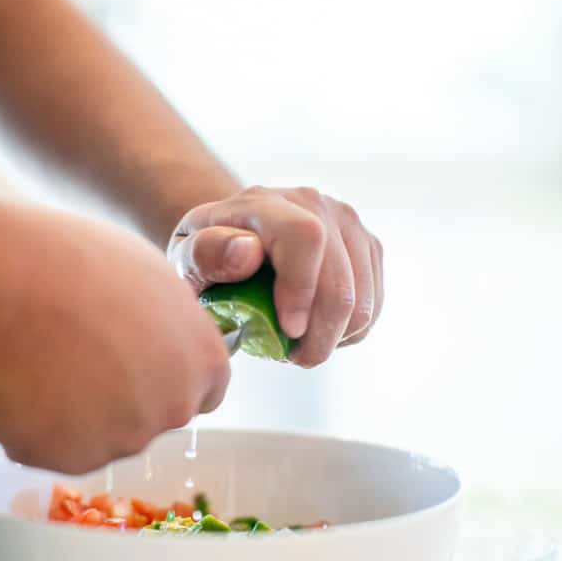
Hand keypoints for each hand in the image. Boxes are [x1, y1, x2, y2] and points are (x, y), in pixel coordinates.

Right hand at [0, 204, 229, 472]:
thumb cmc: (69, 264)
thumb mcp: (145, 276)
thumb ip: (168, 321)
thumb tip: (158, 335)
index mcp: (201, 360)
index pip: (205, 389)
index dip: (170, 375)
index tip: (142, 362)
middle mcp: (173, 407)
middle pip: (155, 414)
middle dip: (125, 395)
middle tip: (80, 356)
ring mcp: (124, 439)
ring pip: (107, 435)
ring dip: (81, 412)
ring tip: (43, 362)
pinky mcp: (73, 460)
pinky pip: (60, 449)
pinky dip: (42, 428)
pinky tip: (22, 386)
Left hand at [168, 186, 382, 366]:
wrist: (237, 243)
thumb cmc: (208, 259)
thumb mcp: (187, 260)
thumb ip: (205, 254)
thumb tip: (248, 252)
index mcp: (264, 202)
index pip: (304, 237)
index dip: (302, 290)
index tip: (288, 332)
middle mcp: (312, 202)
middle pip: (339, 277)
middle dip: (321, 331)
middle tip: (295, 357)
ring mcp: (346, 221)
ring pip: (363, 297)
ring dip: (335, 336)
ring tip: (302, 345)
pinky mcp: (366, 245)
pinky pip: (374, 303)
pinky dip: (350, 330)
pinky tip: (320, 330)